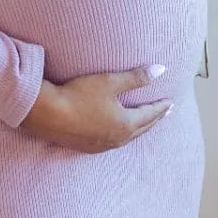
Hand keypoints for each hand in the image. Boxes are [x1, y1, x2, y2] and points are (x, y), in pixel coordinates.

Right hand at [21, 65, 171, 152]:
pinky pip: (111, 142)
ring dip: (138, 129)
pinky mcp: (86, 147)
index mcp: (125, 124)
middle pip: (141, 129)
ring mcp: (100, 145)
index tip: (170, 103)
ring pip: (127, 138)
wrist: (47, 114)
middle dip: (154, 119)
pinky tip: (116, 133)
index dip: (161, 107)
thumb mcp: (110, 81)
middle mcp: (116, 139)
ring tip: (143, 123)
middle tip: (164, 113)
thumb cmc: (79, 94)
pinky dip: (121, 135)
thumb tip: (161, 70)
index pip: (150, 115)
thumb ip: (136, 77)